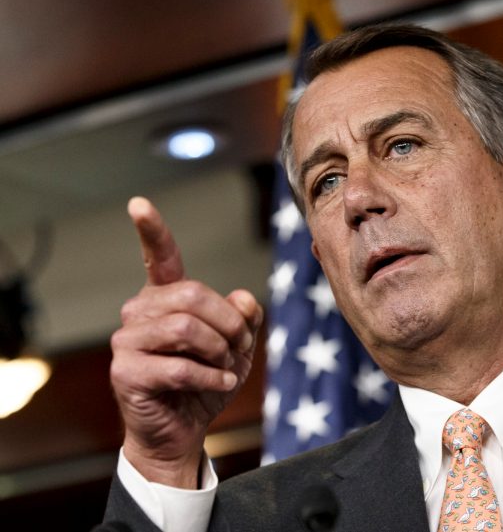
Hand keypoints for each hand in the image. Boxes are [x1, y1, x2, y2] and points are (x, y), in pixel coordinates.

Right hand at [110, 197, 261, 487]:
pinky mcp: (125, 371)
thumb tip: (243, 299)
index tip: (138, 204)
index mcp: (164, 299)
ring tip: (227, 369)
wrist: (182, 431)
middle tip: (240, 349)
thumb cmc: (206, 382)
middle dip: (229, 324)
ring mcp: (127, 340)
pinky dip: (211, 377)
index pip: (158, 259)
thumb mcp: (236, 347)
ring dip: (220, 351)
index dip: (151, 231)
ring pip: (187, 328)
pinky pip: (180, 366)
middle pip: (194, 295)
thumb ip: (243, 318)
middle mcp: (139, 311)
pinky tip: (220, 384)